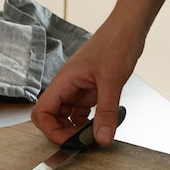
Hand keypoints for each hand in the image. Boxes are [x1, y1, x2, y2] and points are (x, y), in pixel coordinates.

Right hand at [31, 21, 140, 145]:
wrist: (128, 28)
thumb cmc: (115, 43)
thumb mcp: (112, 81)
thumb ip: (106, 112)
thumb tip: (101, 138)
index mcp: (63, 81)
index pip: (41, 112)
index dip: (50, 130)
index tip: (69, 141)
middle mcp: (67, 86)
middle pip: (52, 117)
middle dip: (64, 132)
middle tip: (84, 141)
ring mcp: (77, 88)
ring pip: (67, 116)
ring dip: (77, 128)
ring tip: (95, 134)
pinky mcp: (89, 89)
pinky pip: (81, 111)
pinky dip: (89, 121)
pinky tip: (101, 123)